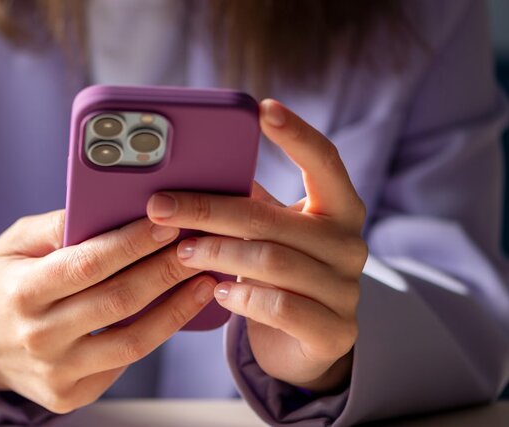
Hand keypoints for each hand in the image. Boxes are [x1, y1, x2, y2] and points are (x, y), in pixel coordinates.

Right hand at [0, 210, 214, 412]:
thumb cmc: (2, 284)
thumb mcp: (14, 244)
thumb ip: (57, 226)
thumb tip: (108, 207)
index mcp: (21, 291)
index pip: (87, 264)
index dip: (132, 244)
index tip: (167, 224)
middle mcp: (38, 337)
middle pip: (118, 301)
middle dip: (165, 270)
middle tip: (199, 246)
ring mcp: (56, 372)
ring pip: (132, 341)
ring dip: (176, 308)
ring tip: (204, 280)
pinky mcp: (71, 394)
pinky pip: (124, 362)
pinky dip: (156, 333)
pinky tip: (177, 309)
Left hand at [146, 99, 366, 392]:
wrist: (307, 343)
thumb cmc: (281, 274)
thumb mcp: (271, 233)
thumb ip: (250, 203)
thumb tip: (192, 170)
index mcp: (340, 208)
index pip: (325, 161)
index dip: (296, 134)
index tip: (262, 108)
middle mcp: (350, 244)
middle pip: (271, 218)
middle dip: (209, 210)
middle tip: (160, 206)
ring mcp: (345, 289)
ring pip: (271, 261)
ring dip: (216, 253)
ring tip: (181, 250)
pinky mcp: (333, 331)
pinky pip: (279, 307)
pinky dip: (242, 296)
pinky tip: (217, 291)